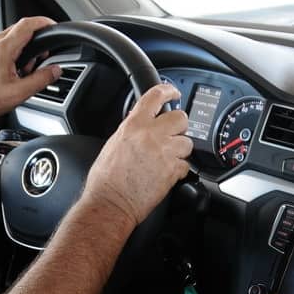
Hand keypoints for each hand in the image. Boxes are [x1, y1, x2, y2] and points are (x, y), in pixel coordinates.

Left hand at [0, 16, 60, 134]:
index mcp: (2, 49)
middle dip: (35, 41)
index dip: (44, 22)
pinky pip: (1, 43)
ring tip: (24, 70)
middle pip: (20, 29)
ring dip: (23, 48)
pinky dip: (12, 51)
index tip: (53, 26)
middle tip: (41, 58)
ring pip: (11, 36)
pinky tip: (12, 69)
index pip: (27, 25)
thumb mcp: (19, 93)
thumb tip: (55, 70)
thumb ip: (41, 79)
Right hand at [83, 84, 191, 227]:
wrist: (110, 203)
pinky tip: (166, 173)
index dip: (168, 90)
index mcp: (134, 125)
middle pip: (180, 118)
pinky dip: (179, 169)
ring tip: (166, 159)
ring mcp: (164, 153)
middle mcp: (151, 135)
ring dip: (180, 149)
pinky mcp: (173, 171)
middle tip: (171, 135)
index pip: (156, 96)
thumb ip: (132, 129)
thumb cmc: (106, 179)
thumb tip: (143, 122)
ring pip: (187, 142)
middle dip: (178, 126)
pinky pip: (186, 164)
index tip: (174, 93)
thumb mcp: (114, 143)